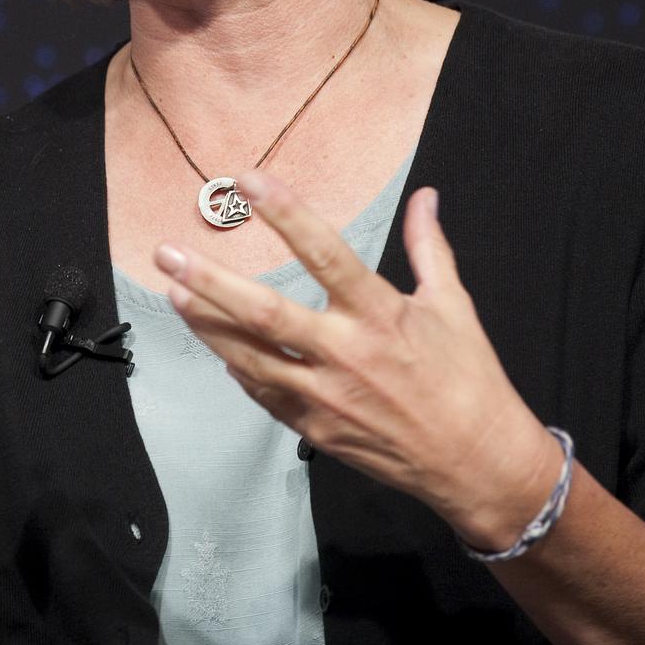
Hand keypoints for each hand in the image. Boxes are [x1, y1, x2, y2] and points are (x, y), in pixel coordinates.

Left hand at [154, 170, 561, 550]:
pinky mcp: (314, 429)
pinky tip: (214, 343)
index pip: (324, 252)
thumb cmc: (468, 379)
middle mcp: (345, 354)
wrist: (476, 463)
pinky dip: (236, 365)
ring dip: (207, 324)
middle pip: (264, 313)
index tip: (249, 182)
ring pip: (249, 356)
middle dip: (210, 281)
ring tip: (173, 292)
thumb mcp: (453, 304)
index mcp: (380, 315)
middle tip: (168, 254)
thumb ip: (428, 247)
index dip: (286, 213)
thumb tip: (426, 197)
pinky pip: (262, 392)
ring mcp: (324, 397)